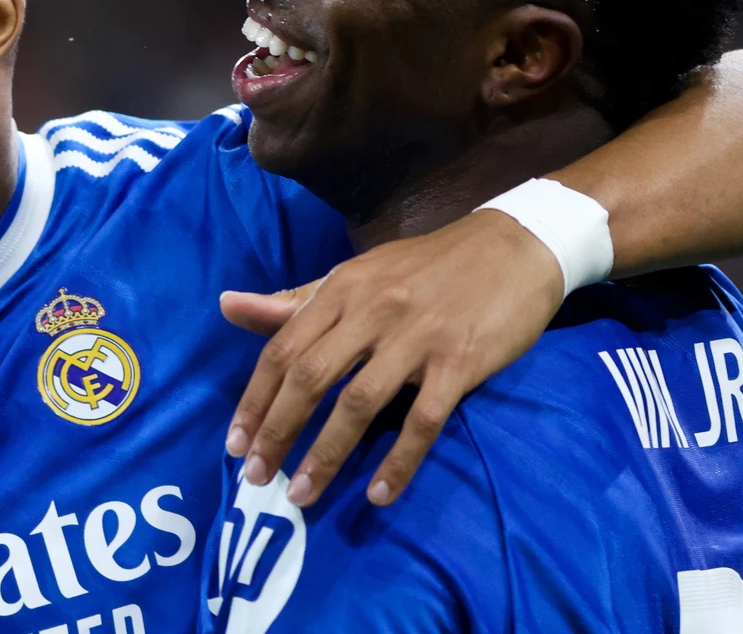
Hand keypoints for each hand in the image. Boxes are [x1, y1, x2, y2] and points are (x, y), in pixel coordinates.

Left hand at [220, 209, 560, 506]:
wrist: (514, 247)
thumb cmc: (425, 268)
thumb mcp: (357, 275)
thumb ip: (296, 301)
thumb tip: (228, 306)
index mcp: (342, 289)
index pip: (283, 349)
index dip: (255, 399)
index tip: (234, 443)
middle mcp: (372, 311)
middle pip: (310, 378)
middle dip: (277, 431)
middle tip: (255, 476)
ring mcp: (417, 337)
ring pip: (359, 404)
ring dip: (326, 454)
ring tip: (303, 494)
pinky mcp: (460, 361)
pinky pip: (423, 420)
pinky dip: (399, 461)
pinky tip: (379, 494)